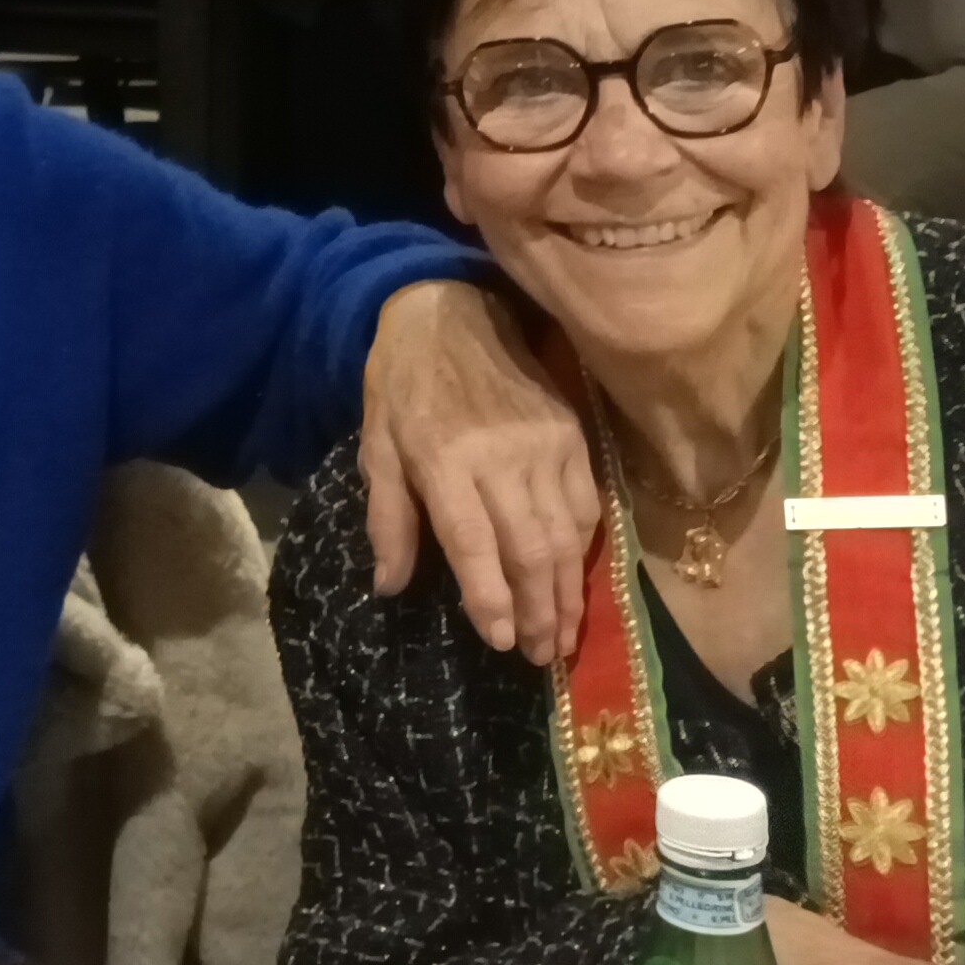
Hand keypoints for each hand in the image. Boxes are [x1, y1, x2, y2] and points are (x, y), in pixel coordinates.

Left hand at [361, 278, 596, 662]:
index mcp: (444, 460)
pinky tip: (578, 579)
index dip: (492, 597)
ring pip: (567, 534)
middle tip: (541, 656)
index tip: (501, 641)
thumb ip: (388, 517)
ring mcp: (544, 444)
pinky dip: (586, 548)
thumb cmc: (402, 382)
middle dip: (540, 610)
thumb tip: (390, 586)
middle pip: (531, 548)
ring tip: (564, 636)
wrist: (450, 308)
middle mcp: (501, 456)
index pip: (475, 543)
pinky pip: (588, 503)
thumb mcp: (376, 445)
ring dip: (569, 591)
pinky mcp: (573, 433)